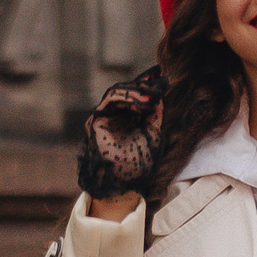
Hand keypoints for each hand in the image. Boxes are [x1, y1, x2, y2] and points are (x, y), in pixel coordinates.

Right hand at [78, 66, 165, 203]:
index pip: (134, 94)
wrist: (124, 183)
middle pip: (126, 89)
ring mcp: (104, 117)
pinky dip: (127, 97)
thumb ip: (154, 114)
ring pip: (118, 91)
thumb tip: (159, 93)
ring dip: (137, 91)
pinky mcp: (96, 120)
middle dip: (144, 84)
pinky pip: (111, 100)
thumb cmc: (138, 164)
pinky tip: (143, 104)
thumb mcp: (152, 133)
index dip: (146, 82)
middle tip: (160, 82)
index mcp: (127, 118)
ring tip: (152, 96)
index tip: (160, 74)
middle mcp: (114, 115)